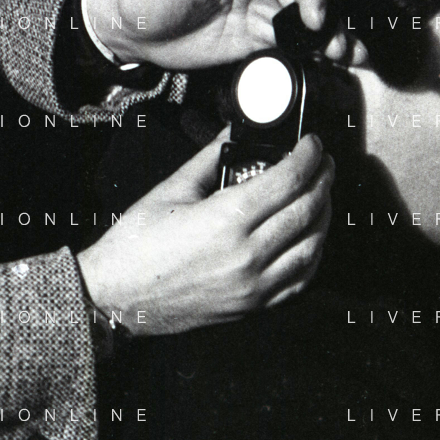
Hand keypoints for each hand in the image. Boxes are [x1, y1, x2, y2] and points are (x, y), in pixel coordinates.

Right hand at [76, 131, 333, 335]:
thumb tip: (232, 133)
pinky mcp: (252, 305)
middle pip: (307, 209)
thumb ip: (209, 158)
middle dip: (323, 179)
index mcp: (226, 220)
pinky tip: (310, 237)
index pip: (288, 180)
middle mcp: (246, 254)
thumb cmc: (136, 247)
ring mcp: (253, 284)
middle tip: (323, 163)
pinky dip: (313, 254)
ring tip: (321, 194)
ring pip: (312, 246)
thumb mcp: (171, 191)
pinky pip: (299, 280)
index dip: (308, 156)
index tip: (313, 144)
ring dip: (324, 215)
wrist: (116, 298)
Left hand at [83, 0, 357, 69]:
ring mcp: (260, 13)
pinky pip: (290, 47)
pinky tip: (334, 66)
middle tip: (340, 45)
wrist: (133, 32)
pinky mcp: (255, 41)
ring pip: (304, 25)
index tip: (314, 16)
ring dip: (329, 39)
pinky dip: (314, 55)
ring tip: (349, 57)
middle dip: (328, 20)